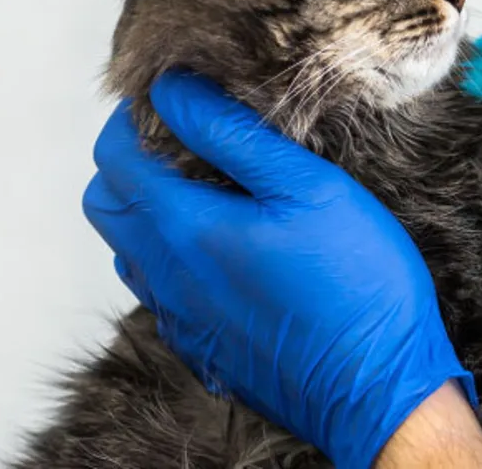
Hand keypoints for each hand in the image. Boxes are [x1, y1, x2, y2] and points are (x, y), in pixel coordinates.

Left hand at [82, 73, 475, 468]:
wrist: (378, 390)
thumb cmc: (357, 284)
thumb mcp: (309, 187)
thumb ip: (233, 135)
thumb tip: (174, 91)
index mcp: (186, 228)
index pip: (114, 157)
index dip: (131, 118)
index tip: (173, 100)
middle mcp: (167, 277)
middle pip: (104, 203)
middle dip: (128, 161)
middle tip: (184, 141)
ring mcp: (179, 318)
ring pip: (127, 249)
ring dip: (147, 211)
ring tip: (208, 190)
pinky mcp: (201, 346)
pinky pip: (159, 291)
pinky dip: (172, 256)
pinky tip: (228, 248)